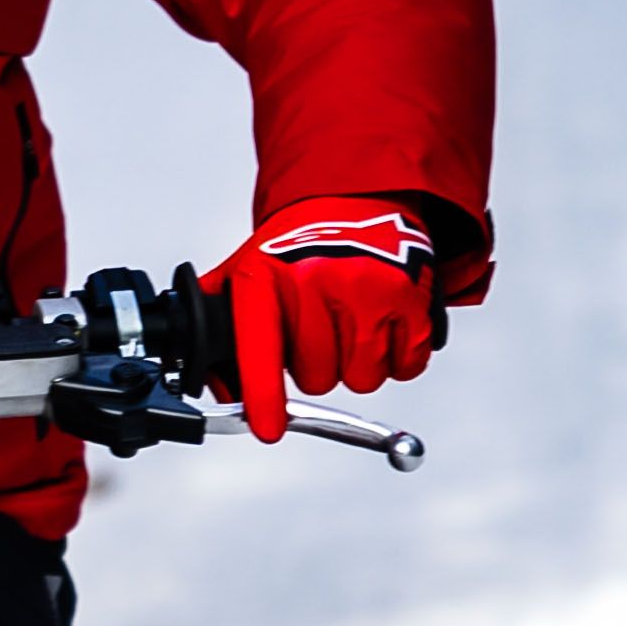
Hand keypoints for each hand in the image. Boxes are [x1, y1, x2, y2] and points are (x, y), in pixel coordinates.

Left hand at [223, 200, 453, 438]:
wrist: (356, 198)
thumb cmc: (300, 242)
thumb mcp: (247, 267)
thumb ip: (219, 323)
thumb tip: (216, 387)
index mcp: (268, 274)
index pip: (260, 345)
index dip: (264, 394)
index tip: (268, 428)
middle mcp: (317, 279)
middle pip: (318, 378)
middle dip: (318, 365)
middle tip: (320, 328)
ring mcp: (368, 288)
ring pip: (362, 377)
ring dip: (358, 363)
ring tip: (351, 320)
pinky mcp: (410, 297)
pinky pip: (405, 366)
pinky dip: (398, 357)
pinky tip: (384, 323)